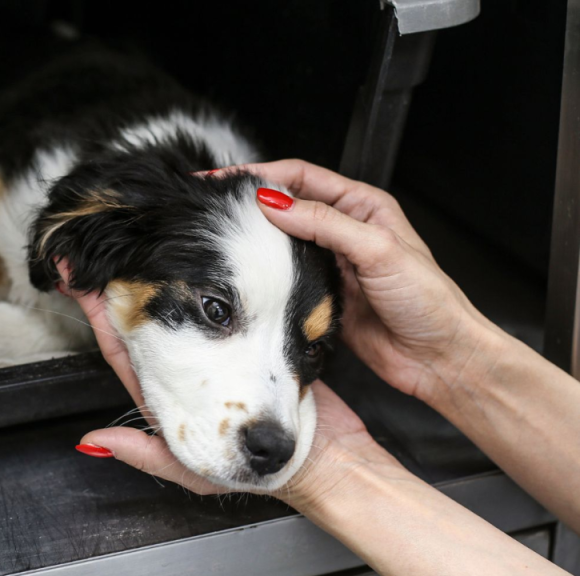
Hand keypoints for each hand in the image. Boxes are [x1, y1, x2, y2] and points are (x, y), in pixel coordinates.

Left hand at [56, 260, 394, 508]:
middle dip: (121, 281)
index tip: (79, 282)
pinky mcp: (258, 330)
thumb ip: (146, 454)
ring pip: (190, 299)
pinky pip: (235, 295)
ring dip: (160, 269)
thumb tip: (92, 440)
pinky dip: (220, 273)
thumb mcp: (198, 473)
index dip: (101, 315)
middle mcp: (195, 362)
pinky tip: (203, 245)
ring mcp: (226, 344)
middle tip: (94, 249)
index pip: (124, 347)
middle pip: (148, 313)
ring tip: (135, 238)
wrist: (329, 457)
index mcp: (172, 390)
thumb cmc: (266, 471)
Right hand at [235, 160, 504, 402]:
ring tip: (219, 235)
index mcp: (363, 207)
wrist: (438, 358)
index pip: (301, 178)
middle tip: (212, 205)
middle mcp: (344, 231)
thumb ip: (326, 223)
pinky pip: (284, 279)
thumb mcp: (378, 250)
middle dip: (249, 202)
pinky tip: (245, 273)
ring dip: (254, 239)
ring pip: (281, 243)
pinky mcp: (320, 295)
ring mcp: (330, 264)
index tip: (225, 179)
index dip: (260, 174)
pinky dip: (264, 275)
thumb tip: (276, 203)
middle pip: (287, 206)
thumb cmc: (429, 302)